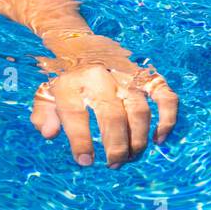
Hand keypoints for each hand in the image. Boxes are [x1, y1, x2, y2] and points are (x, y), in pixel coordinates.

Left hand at [30, 53, 178, 168]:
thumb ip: (43, 115)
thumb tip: (49, 134)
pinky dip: (167, 119)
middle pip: (112, 116)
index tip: (85, 161)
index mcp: (70, 83)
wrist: (80, 46)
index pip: (75, 114)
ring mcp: (125, 76)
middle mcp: (99, 78)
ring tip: (131, 157)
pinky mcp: (146, 76)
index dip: (80, 140)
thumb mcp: (45, 94)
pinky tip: (159, 139)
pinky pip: (164, 97)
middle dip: (116, 146)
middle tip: (114, 164)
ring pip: (139, 111)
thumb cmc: (64, 79)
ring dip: (138, 139)